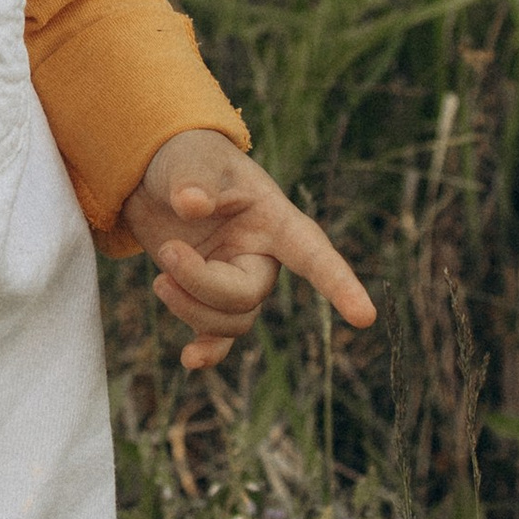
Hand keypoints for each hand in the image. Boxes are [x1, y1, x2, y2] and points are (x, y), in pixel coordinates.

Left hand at [121, 128, 375, 373]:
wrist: (155, 177)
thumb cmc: (187, 158)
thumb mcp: (190, 158)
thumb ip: (193, 179)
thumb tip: (192, 204)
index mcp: (274, 219)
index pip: (314, 254)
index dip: (339, 284)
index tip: (363, 317)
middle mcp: (263, 256)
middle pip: (249, 295)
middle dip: (203, 283)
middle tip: (168, 252)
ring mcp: (236, 280)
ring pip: (232, 322)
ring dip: (190, 308)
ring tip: (158, 278)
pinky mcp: (208, 298)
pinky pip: (218, 338)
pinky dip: (206, 352)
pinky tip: (189, 360)